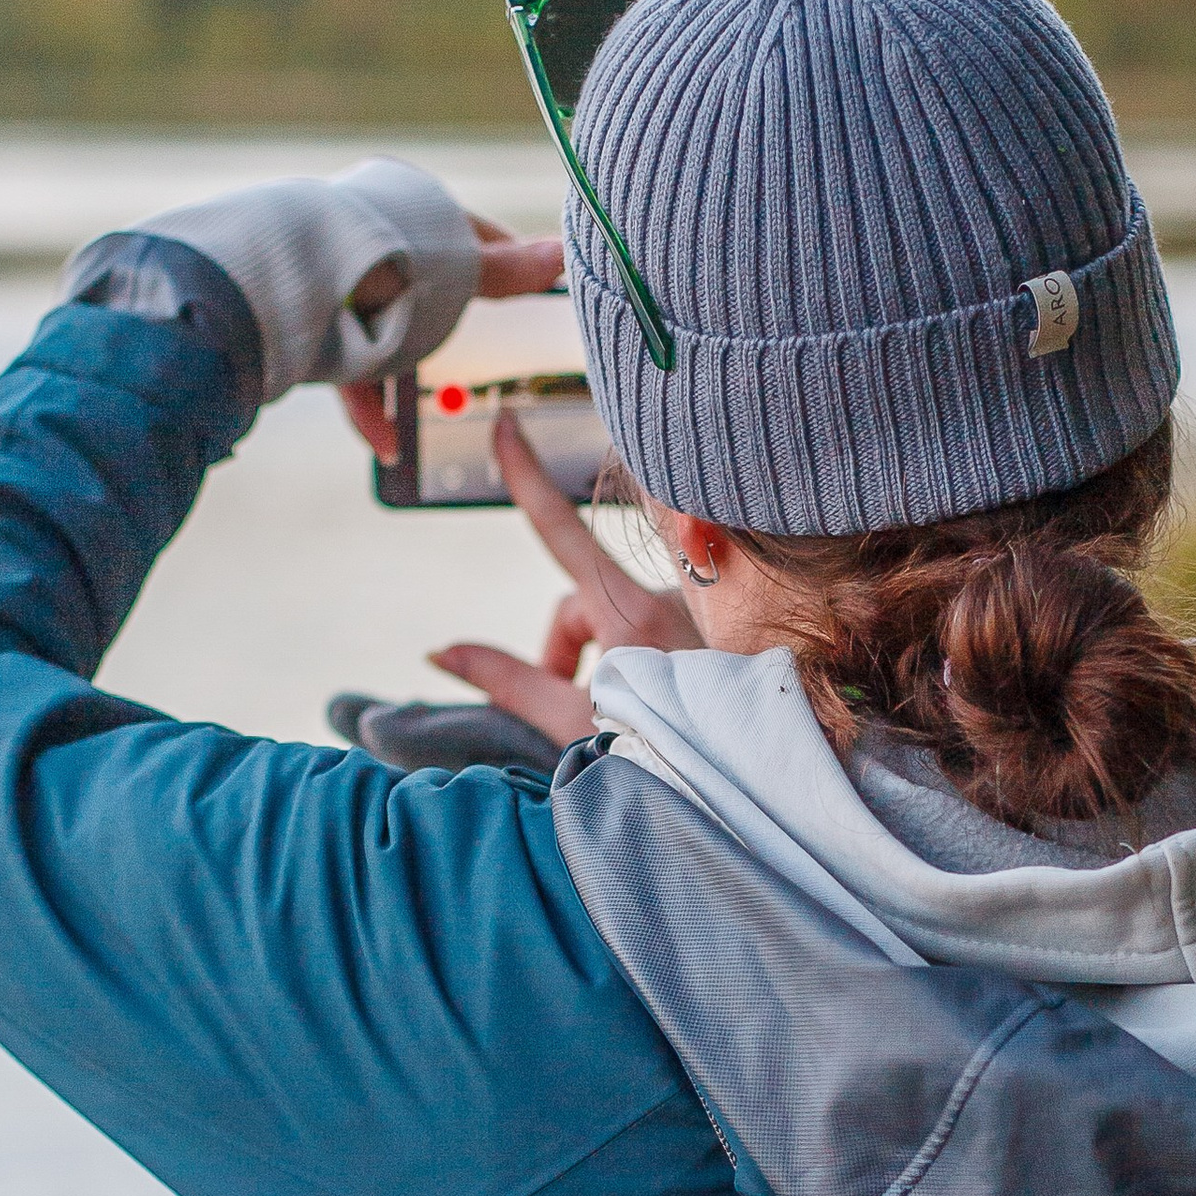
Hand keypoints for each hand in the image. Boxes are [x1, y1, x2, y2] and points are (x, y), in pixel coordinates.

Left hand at [337, 215, 566, 463]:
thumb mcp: (457, 267)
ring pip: (383, 336)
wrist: (300, 276)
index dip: (504, 267)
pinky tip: (385, 444)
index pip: (474, 237)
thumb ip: (505, 270)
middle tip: (477, 364)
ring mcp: (342, 284)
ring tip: (424, 423)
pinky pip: (346, 368)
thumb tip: (562, 254)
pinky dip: (368, 407)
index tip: (527, 294)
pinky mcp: (313, 325)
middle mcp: (380, 244)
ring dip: (403, 385)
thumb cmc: (383, 258)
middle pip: (425, 293)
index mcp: (417, 215)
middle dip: (445, 335)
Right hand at [426, 415, 696, 747]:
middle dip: (565, 649)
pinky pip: (662, 623)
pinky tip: (663, 701)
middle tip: (572, 704)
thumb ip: (508, 681)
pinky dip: (643, 654)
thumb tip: (441, 652)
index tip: (504, 423)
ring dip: (605, 655)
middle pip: (583, 601)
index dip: (525, 477)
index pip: (561, 530)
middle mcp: (669, 596)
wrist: (755, 771)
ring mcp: (701, 607)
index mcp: (630, 614)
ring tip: (626, 715)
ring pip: (623, 615)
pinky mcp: (721, 623)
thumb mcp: (575, 722)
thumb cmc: (668, 752)